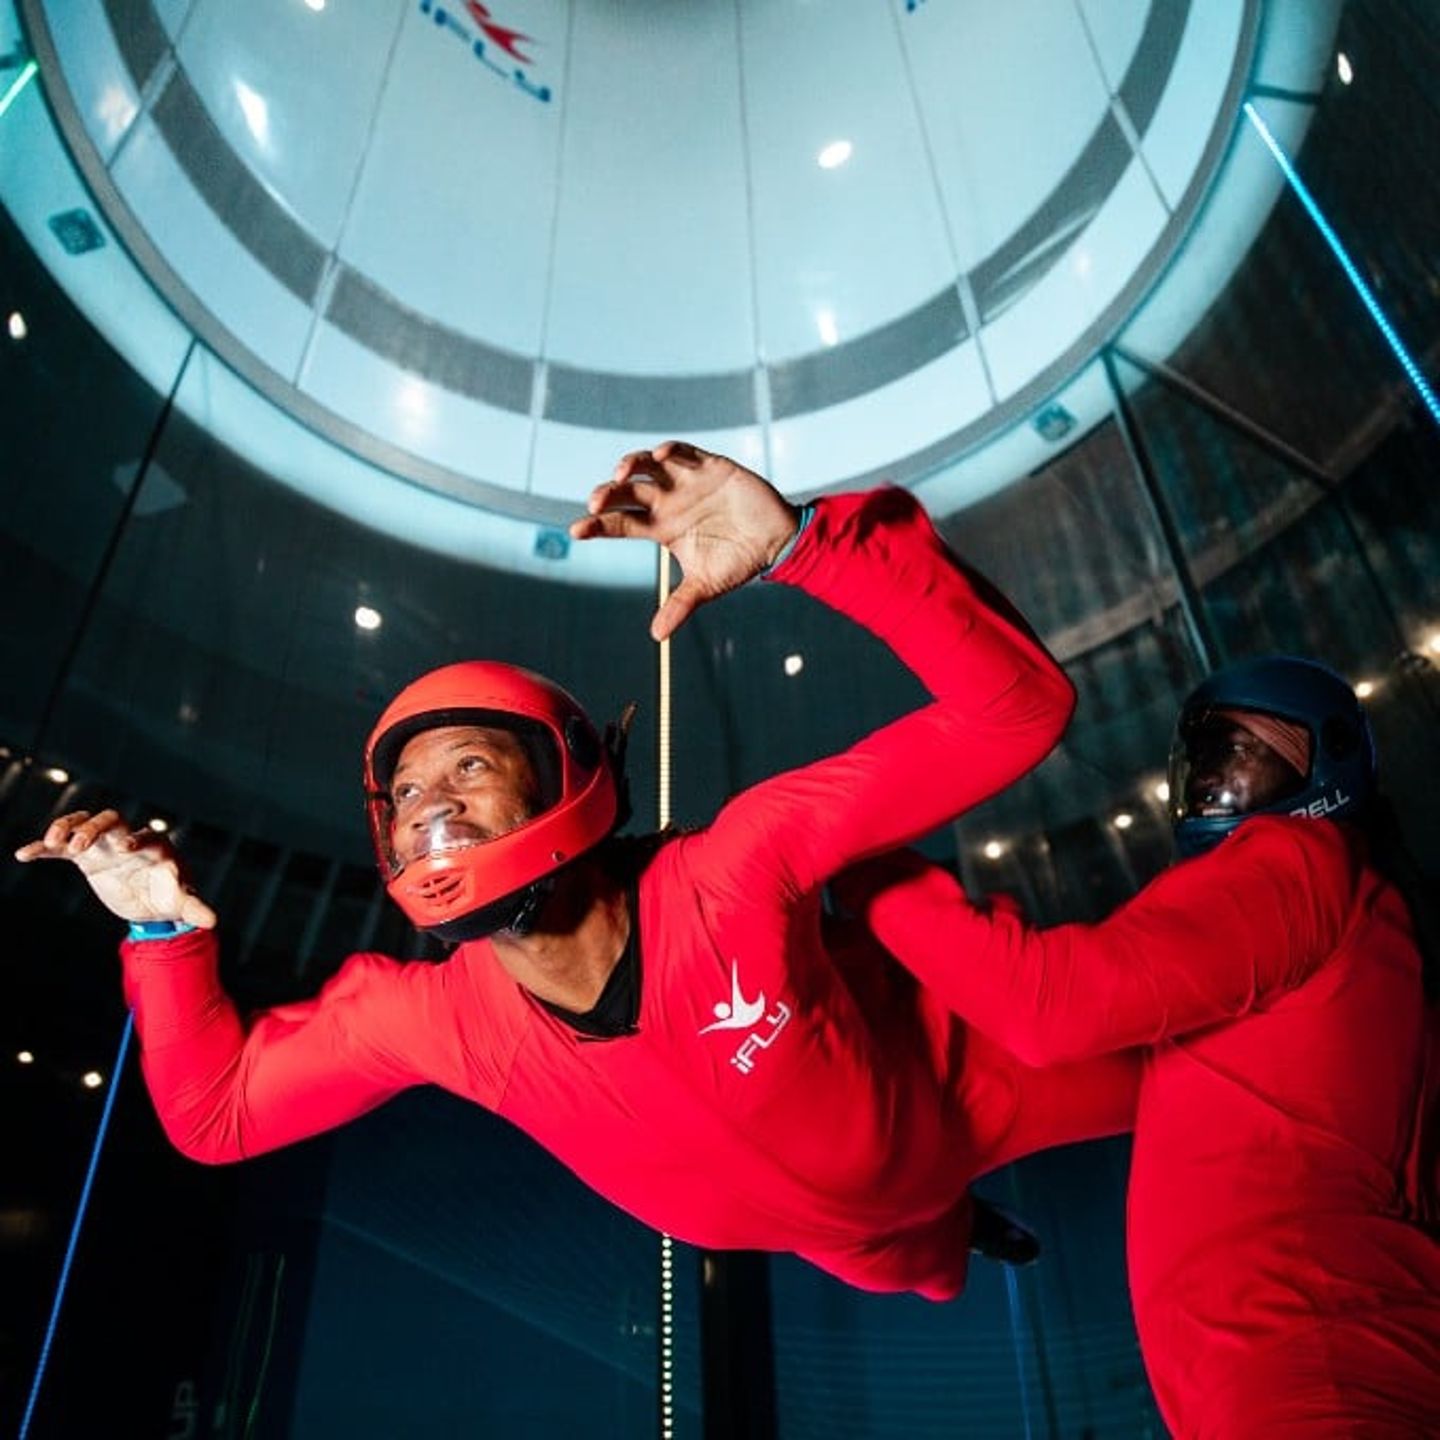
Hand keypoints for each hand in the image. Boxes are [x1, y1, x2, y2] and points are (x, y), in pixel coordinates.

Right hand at [14, 809, 216, 928]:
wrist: (152, 905)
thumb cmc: (170, 897)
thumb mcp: (181, 903)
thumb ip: (194, 908)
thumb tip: (213, 922)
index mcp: (154, 847)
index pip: (144, 835)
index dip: (135, 838)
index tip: (125, 848)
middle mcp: (127, 840)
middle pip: (110, 820)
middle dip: (94, 828)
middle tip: (79, 845)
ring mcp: (104, 847)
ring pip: (83, 824)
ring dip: (66, 828)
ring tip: (50, 843)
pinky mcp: (86, 859)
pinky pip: (61, 848)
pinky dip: (43, 848)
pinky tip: (24, 854)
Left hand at [569, 441, 798, 639]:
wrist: (776, 540)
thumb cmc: (738, 561)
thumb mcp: (706, 585)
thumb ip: (680, 605)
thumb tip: (657, 636)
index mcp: (660, 527)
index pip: (620, 524)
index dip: (597, 526)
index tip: (576, 531)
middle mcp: (667, 501)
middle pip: (627, 492)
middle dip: (609, 494)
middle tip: (596, 503)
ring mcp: (685, 481)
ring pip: (647, 466)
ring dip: (631, 465)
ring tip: (621, 474)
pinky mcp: (708, 466)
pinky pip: (682, 452)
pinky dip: (668, 452)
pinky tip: (659, 458)